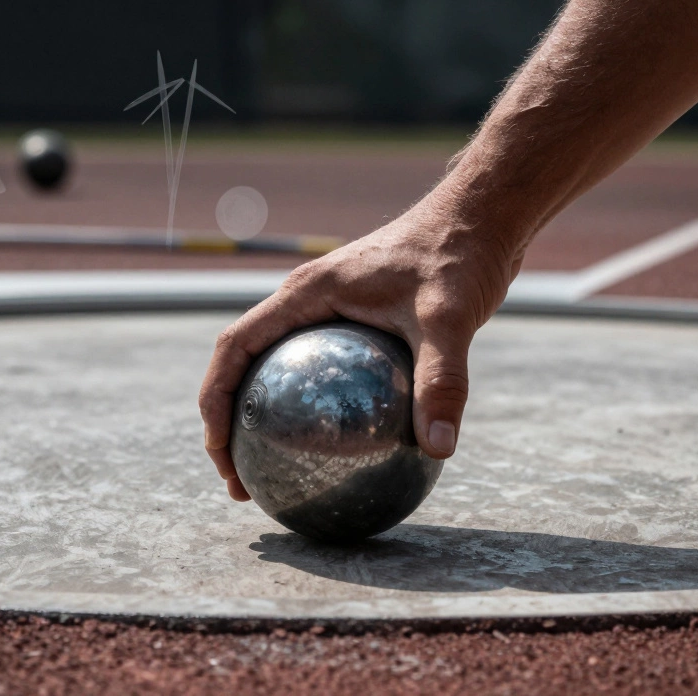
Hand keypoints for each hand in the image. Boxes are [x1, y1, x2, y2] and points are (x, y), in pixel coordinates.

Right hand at [198, 190, 522, 500]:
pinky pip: (323, 371)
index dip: (215, 401)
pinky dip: (321, 409)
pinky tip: (352, 450)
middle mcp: (306, 300)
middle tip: (242, 481)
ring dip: (268, 417)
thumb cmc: (459, 256)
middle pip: (244, 364)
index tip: (220, 453)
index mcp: (305, 294)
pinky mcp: (358, 319)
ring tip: (280, 476)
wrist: (482, 217)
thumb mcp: (450, 319)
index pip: (235, 348)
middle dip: (230, 422)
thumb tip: (438, 449)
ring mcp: (329, 310)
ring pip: (279, 368)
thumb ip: (442, 381)